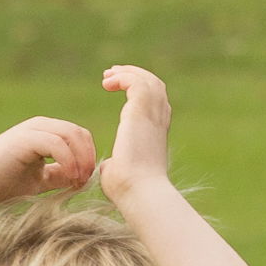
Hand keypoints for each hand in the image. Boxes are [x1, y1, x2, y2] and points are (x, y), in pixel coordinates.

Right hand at [0, 116, 95, 209]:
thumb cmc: (6, 183)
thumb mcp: (42, 179)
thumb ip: (62, 174)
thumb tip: (85, 176)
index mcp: (45, 132)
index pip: (79, 135)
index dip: (89, 156)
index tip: (85, 180)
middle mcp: (39, 126)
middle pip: (78, 132)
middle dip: (88, 157)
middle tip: (84, 181)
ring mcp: (31, 130)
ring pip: (70, 134)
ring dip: (81, 159)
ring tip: (78, 181)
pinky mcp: (24, 139)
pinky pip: (57, 143)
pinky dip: (69, 161)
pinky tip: (69, 178)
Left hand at [96, 65, 172, 203]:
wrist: (139, 192)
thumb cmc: (129, 189)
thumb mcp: (121, 172)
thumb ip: (116, 163)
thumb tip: (109, 165)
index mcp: (156, 134)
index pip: (156, 103)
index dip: (138, 90)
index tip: (116, 86)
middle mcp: (159, 122)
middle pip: (156, 86)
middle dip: (134, 75)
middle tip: (111, 74)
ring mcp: (152, 117)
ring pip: (149, 80)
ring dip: (128, 73)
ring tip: (108, 75)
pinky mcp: (141, 113)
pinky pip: (136, 83)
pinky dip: (123, 78)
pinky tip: (107, 84)